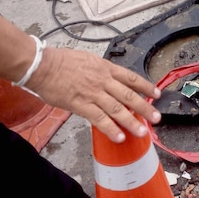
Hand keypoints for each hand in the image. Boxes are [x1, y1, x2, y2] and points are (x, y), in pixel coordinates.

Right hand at [25, 46, 160, 142]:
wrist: (41, 65)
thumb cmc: (61, 61)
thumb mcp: (88, 60)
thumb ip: (102, 72)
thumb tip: (111, 82)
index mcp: (105, 68)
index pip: (131, 78)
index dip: (146, 86)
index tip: (157, 94)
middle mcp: (103, 81)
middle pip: (129, 95)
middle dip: (145, 108)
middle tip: (156, 118)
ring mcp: (92, 93)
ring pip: (117, 109)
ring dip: (131, 122)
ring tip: (142, 132)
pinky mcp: (80, 105)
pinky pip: (99, 118)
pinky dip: (110, 129)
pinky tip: (119, 137)